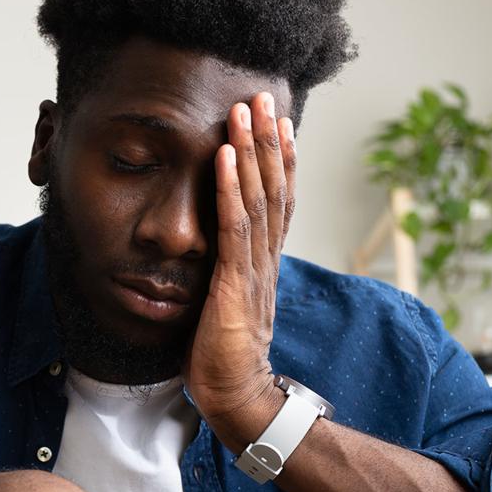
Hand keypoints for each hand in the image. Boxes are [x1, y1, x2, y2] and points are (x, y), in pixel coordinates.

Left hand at [182, 91, 295, 452]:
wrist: (235, 395)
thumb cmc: (223, 354)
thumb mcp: (224, 302)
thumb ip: (225, 274)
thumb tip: (212, 254)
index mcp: (264, 261)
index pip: (277, 200)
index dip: (279, 160)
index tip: (278, 122)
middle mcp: (266, 257)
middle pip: (274, 188)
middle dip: (268, 140)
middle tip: (263, 97)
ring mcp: (254, 267)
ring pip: (258, 197)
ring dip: (251, 150)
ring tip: (245, 110)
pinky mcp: (236, 281)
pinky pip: (235, 225)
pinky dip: (229, 186)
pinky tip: (224, 155)